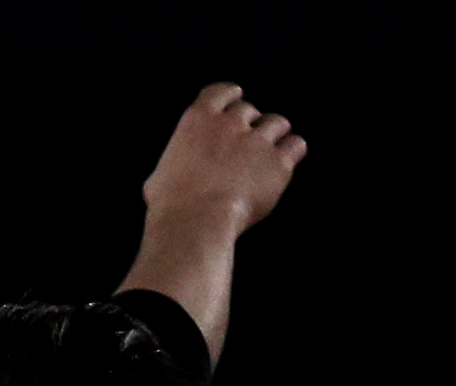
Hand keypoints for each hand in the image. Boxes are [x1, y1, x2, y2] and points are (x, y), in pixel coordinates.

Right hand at [141, 82, 307, 229]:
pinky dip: (293, 151)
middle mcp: (231, 123)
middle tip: (247, 142)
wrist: (196, 222)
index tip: (234, 101)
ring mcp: (257, 141)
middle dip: (250, 123)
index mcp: (199, 120)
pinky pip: (296, 145)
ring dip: (274, 134)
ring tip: (269, 151)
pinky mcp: (278, 163)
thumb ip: (174, 165)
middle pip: (249, 109)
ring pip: (278, 123)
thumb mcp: (159, 176)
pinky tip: (287, 161)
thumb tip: (169, 176)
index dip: (231, 96)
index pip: (221, 92)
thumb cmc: (171, 204)